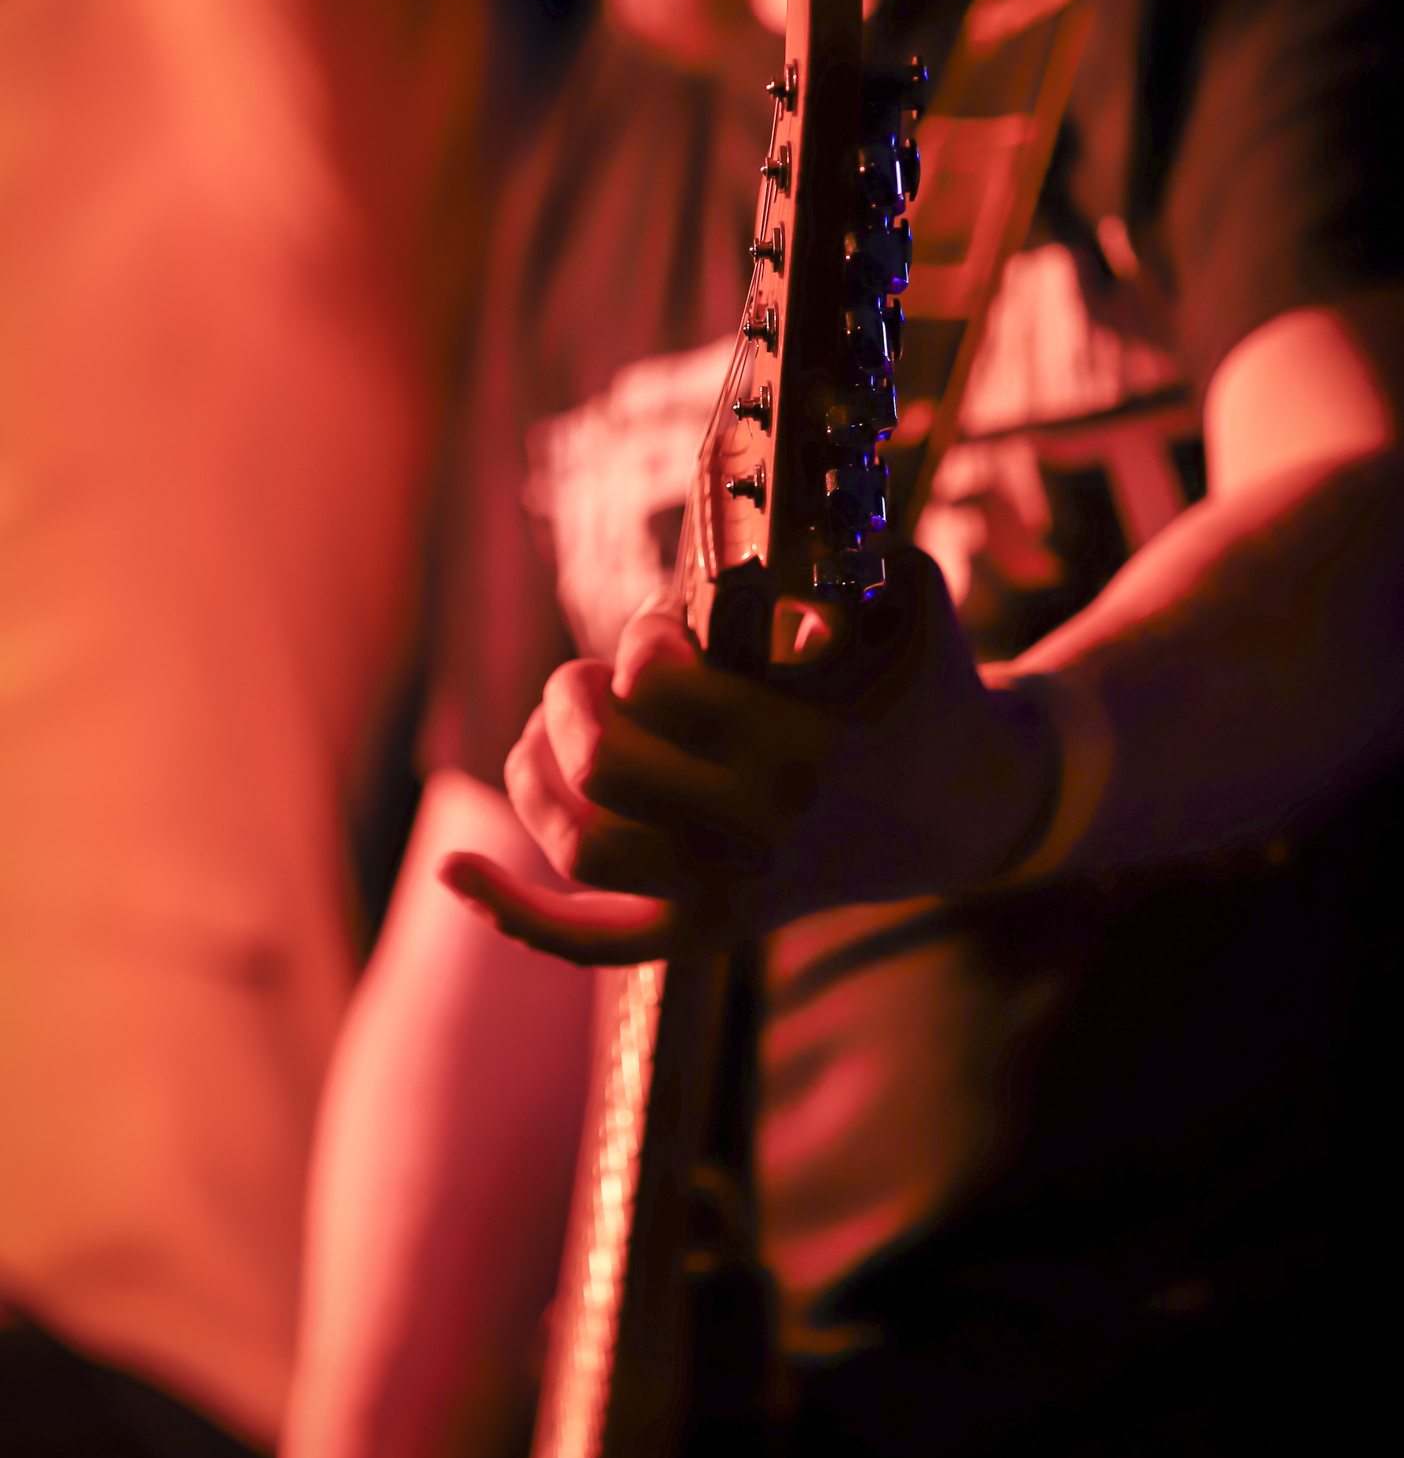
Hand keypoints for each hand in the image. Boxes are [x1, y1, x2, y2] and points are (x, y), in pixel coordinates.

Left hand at [443, 546, 1060, 963]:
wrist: (962, 805)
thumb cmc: (922, 678)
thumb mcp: (906, 591)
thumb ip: (845, 545)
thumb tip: (758, 514)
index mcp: (801, 747)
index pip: (659, 687)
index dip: (638, 641)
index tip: (662, 629)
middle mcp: (757, 832)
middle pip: (602, 770)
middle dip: (571, 699)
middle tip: (589, 675)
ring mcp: (728, 893)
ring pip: (579, 848)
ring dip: (535, 774)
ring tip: (552, 727)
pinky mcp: (707, 929)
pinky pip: (593, 944)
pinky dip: (514, 915)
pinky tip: (452, 870)